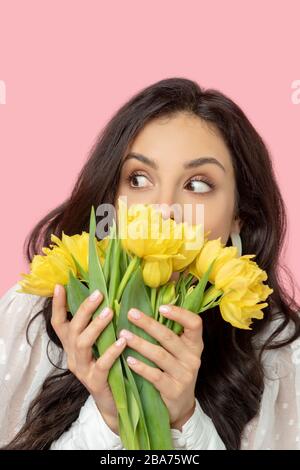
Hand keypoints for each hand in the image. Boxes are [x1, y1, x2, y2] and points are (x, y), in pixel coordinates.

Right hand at [51, 284, 126, 434]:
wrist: (113, 404)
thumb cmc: (108, 368)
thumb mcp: (99, 345)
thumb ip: (98, 326)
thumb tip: (107, 297)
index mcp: (71, 345)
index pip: (58, 323)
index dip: (58, 305)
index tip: (60, 286)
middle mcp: (73, 356)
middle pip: (72, 329)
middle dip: (84, 309)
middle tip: (99, 293)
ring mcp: (82, 370)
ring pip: (83, 343)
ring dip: (96, 326)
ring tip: (110, 312)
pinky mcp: (95, 382)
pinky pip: (101, 364)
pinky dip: (111, 352)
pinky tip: (122, 341)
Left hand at [118, 304, 202, 430]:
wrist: (180, 405)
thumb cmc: (175, 369)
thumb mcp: (179, 351)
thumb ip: (170, 332)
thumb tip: (148, 305)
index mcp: (195, 344)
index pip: (195, 323)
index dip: (180, 314)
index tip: (161, 307)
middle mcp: (192, 358)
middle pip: (170, 337)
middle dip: (148, 324)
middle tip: (131, 313)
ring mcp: (184, 375)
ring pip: (160, 355)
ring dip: (140, 343)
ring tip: (123, 334)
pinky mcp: (173, 390)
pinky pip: (155, 376)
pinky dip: (141, 367)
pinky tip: (128, 360)